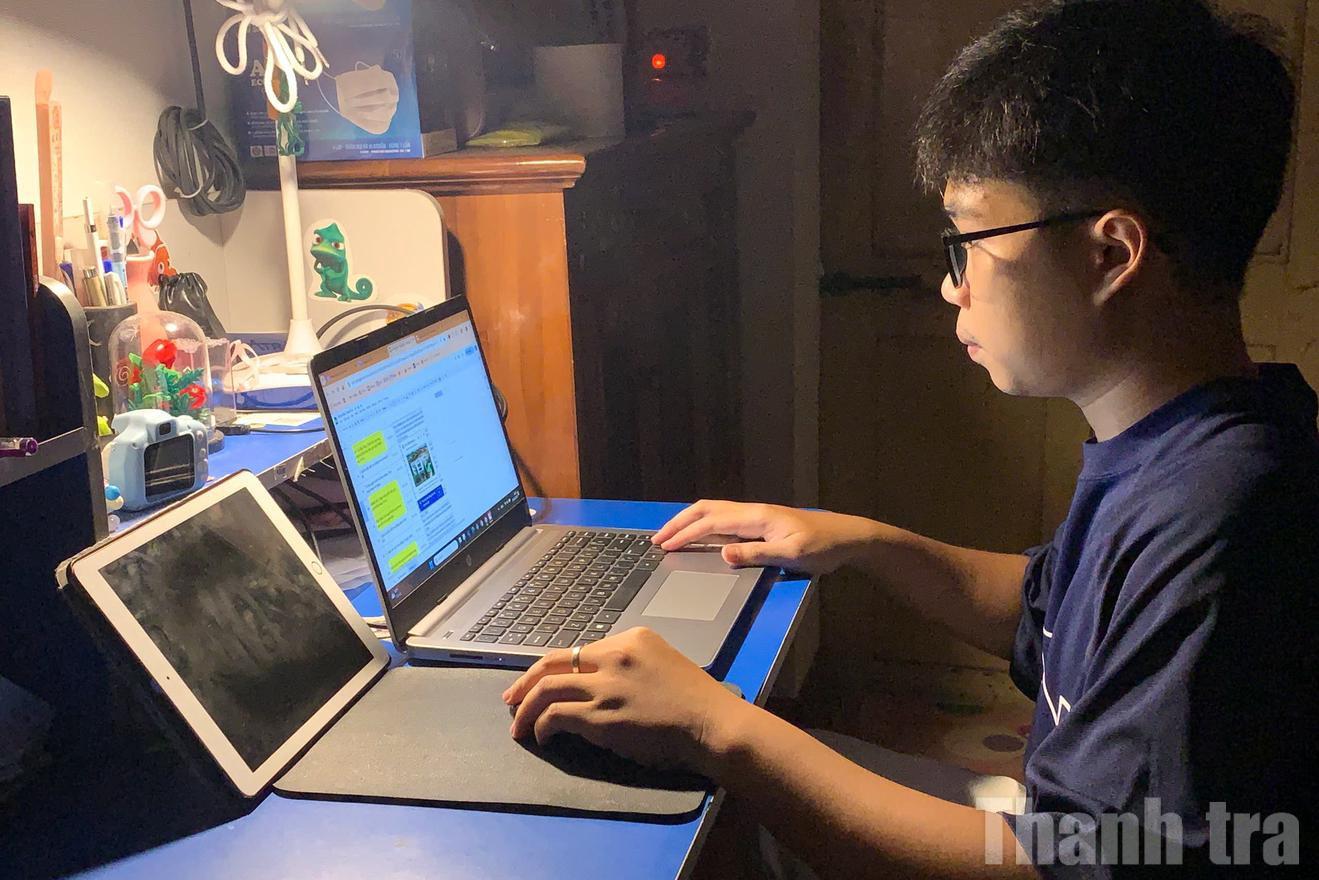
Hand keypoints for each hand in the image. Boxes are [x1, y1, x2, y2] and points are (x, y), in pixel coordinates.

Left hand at [503, 627, 746, 774]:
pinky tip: (543, 738)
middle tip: (511, 700)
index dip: (552, 668)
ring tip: (519, 726)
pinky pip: (555, 716)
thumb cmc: (695, 701)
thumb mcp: (661, 663)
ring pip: (547, 689)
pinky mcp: (600, 715)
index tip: (540, 683)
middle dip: (525, 682)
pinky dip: (541, 726)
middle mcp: (614, 655)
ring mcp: (605, 685)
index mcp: (631, 638)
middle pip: (553, 662)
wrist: (711, 723)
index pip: (578, 650)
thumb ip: (629, 665)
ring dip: (526, 709)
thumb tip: (597, 683)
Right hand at [651, 500, 880, 574]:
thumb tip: (722, 554)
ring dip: (690, 521)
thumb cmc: (822, 548)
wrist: (847, 537)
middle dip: (679, 522)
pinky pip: (724, 519)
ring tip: (671, 535)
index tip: (664, 546)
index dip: (685, 534)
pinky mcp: (761, 522)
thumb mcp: (791, 555)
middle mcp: (752, 512)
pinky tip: (701, 535)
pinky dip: (704, 524)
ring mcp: (756, 515)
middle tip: (657, 538)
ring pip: (714, 511)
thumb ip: (756, 555)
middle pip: (706, 510)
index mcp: (755, 518)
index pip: (711, 523)